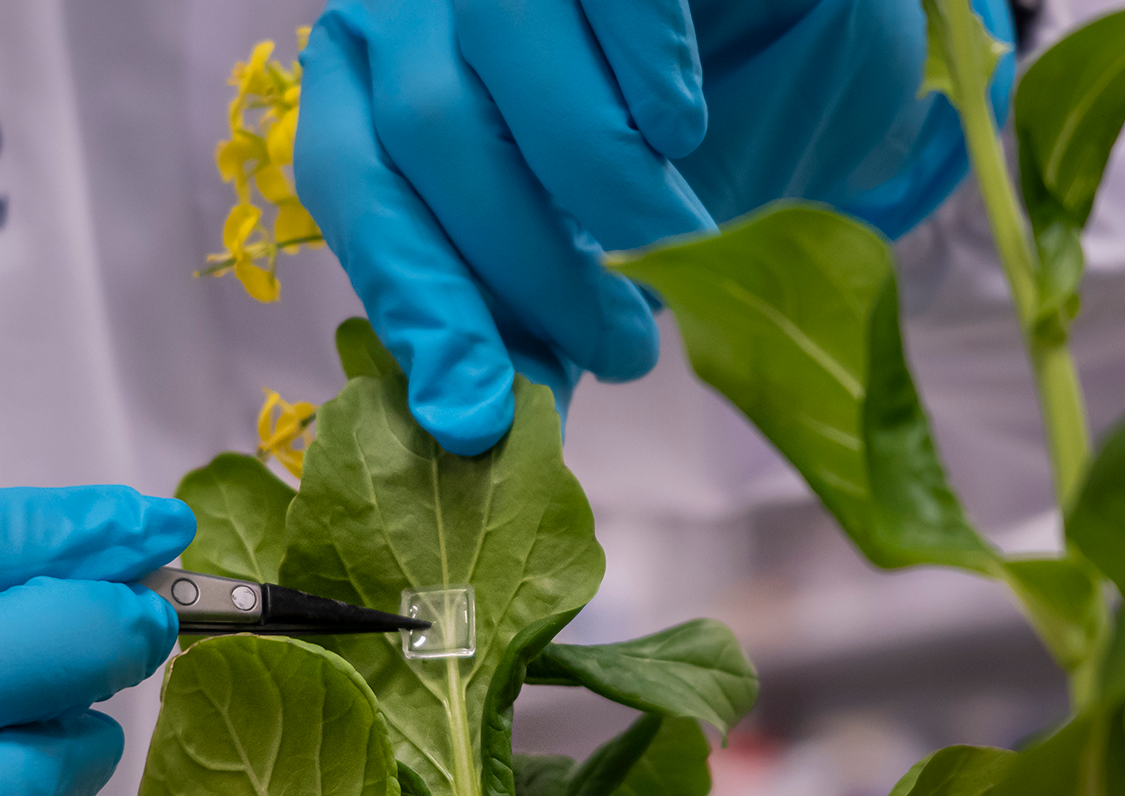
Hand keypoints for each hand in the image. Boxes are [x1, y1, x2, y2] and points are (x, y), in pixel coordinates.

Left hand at [295, 0, 1014, 455]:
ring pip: (504, 74)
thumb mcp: (567, 227)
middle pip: (425, 139)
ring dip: (600, 193)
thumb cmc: (646, 132)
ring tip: (672, 252)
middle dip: (524, 269)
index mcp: (366, 75)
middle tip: (621, 351)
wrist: (774, 24)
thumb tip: (480, 424)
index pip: (351, 186)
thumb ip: (515, 311)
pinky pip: (612, 6)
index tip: (471, 411)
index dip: (412, 303)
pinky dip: (649, 82)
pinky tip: (681, 129)